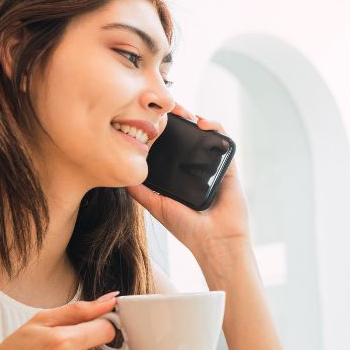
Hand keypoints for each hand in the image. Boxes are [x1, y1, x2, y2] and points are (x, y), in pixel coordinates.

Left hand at [127, 103, 250, 257]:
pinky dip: (215, 127)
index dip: (160, 131)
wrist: (215, 240)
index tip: (149, 119)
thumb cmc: (188, 228)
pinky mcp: (229, 166)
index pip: (169, 147)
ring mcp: (213, 165)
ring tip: (182, 113)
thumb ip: (140, 192)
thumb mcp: (157, 206)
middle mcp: (196, 168)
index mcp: (179, 175)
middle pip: (186, 136)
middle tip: (164, 109)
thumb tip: (120, 176)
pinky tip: (202, 123)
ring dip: (194, 118)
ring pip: (205, 134)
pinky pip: (224, 140)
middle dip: (176, 119)